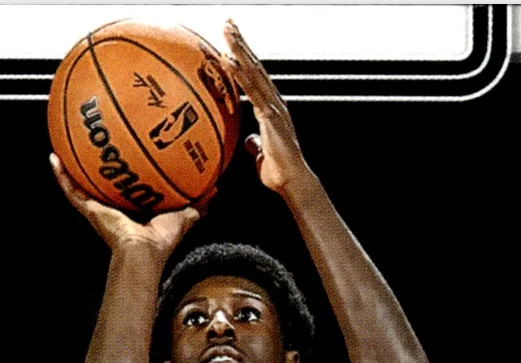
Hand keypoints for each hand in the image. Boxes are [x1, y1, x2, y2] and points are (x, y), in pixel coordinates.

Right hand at [50, 155, 207, 257]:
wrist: (142, 253)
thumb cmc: (161, 241)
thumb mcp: (184, 214)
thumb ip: (198, 202)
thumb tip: (214, 188)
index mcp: (134, 207)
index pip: (129, 184)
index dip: (127, 169)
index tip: (125, 151)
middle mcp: (114, 207)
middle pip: (104, 180)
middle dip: (99, 162)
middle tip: (95, 138)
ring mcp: (100, 208)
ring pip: (82, 183)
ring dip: (73, 165)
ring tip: (65, 143)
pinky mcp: (90, 210)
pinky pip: (72, 190)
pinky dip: (62, 176)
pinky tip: (54, 158)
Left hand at [222, 19, 311, 195]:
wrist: (292, 182)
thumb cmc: (279, 172)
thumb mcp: (261, 154)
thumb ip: (255, 143)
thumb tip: (249, 140)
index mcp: (271, 109)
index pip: (256, 77)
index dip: (245, 58)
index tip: (232, 42)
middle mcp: (274, 103)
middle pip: (255, 66)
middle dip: (242, 43)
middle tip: (228, 23)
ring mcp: (273, 107)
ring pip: (254, 72)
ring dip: (240, 50)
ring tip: (228, 31)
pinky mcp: (270, 116)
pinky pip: (252, 91)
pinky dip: (241, 75)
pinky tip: (229, 61)